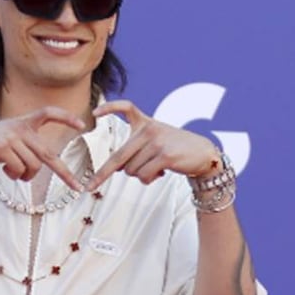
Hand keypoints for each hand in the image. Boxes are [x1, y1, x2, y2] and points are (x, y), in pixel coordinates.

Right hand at [0, 107, 87, 190]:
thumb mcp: (7, 138)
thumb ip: (25, 145)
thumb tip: (40, 165)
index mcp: (22, 122)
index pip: (48, 113)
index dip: (66, 117)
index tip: (82, 126)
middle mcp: (19, 128)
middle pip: (48, 153)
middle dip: (64, 173)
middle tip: (76, 188)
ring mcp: (11, 137)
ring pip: (33, 166)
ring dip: (24, 176)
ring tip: (11, 172)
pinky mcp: (2, 147)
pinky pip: (19, 169)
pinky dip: (14, 175)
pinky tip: (3, 171)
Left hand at [88, 100, 221, 189]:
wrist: (204, 154)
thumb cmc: (176, 149)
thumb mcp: (155, 142)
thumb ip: (136, 150)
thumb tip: (116, 168)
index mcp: (146, 123)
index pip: (127, 107)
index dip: (110, 108)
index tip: (94, 113)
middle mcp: (149, 130)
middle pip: (119, 156)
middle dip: (102, 174)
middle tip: (89, 187)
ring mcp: (157, 142)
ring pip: (131, 170)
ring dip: (140, 176)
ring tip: (156, 168)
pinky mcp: (165, 156)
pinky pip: (144, 176)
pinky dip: (148, 180)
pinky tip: (161, 173)